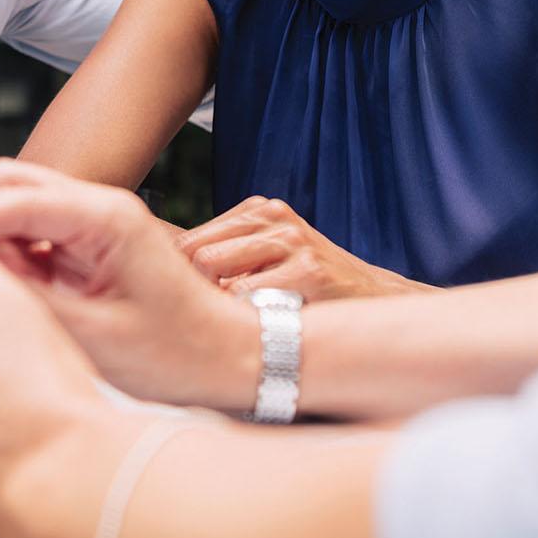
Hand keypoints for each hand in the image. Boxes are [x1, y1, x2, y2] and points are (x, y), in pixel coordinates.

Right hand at [0, 160, 258, 411]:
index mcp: (106, 218)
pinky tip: (18, 297)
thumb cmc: (175, 353)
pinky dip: (12, 256)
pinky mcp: (86, 243)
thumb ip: (24, 298)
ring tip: (3, 297)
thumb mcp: (92, 336)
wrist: (226, 357)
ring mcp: (92, 222)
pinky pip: (31, 233)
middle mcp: (99, 207)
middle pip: (10, 187)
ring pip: (16, 207)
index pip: (15, 201)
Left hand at [179, 197, 430, 300]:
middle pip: (193, 251)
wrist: (377, 301)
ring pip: (212, 268)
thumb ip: (227, 257)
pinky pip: (244, 295)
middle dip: (189, 289)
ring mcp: (292, 240)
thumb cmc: (312, 289)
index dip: (176, 276)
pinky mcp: (307, 270)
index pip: (188, 238)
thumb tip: (160, 273)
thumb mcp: (270, 257)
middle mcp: (274, 216)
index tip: (183, 305)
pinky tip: (259, 327)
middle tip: (204, 321)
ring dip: (213, 302)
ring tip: (232, 324)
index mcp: (260, 210)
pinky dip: (241, 316)